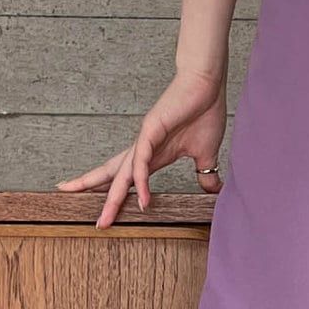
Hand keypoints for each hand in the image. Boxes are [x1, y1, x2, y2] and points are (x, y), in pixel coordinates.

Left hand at [56, 63, 227, 228]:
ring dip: (112, 198)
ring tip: (104, 220)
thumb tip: (213, 190)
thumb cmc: (204, 111)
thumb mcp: (205, 154)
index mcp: (153, 155)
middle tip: (95, 224)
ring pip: (122, 174)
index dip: (116, 195)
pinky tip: (143, 201)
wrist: (206, 85)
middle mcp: (143, 149)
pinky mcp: (150, 131)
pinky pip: (141, 163)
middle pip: (115, 178)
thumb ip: (205, 174)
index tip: (107, 214)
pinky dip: (141, 182)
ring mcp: (144, 140)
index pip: (128, 180)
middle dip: (103, 201)